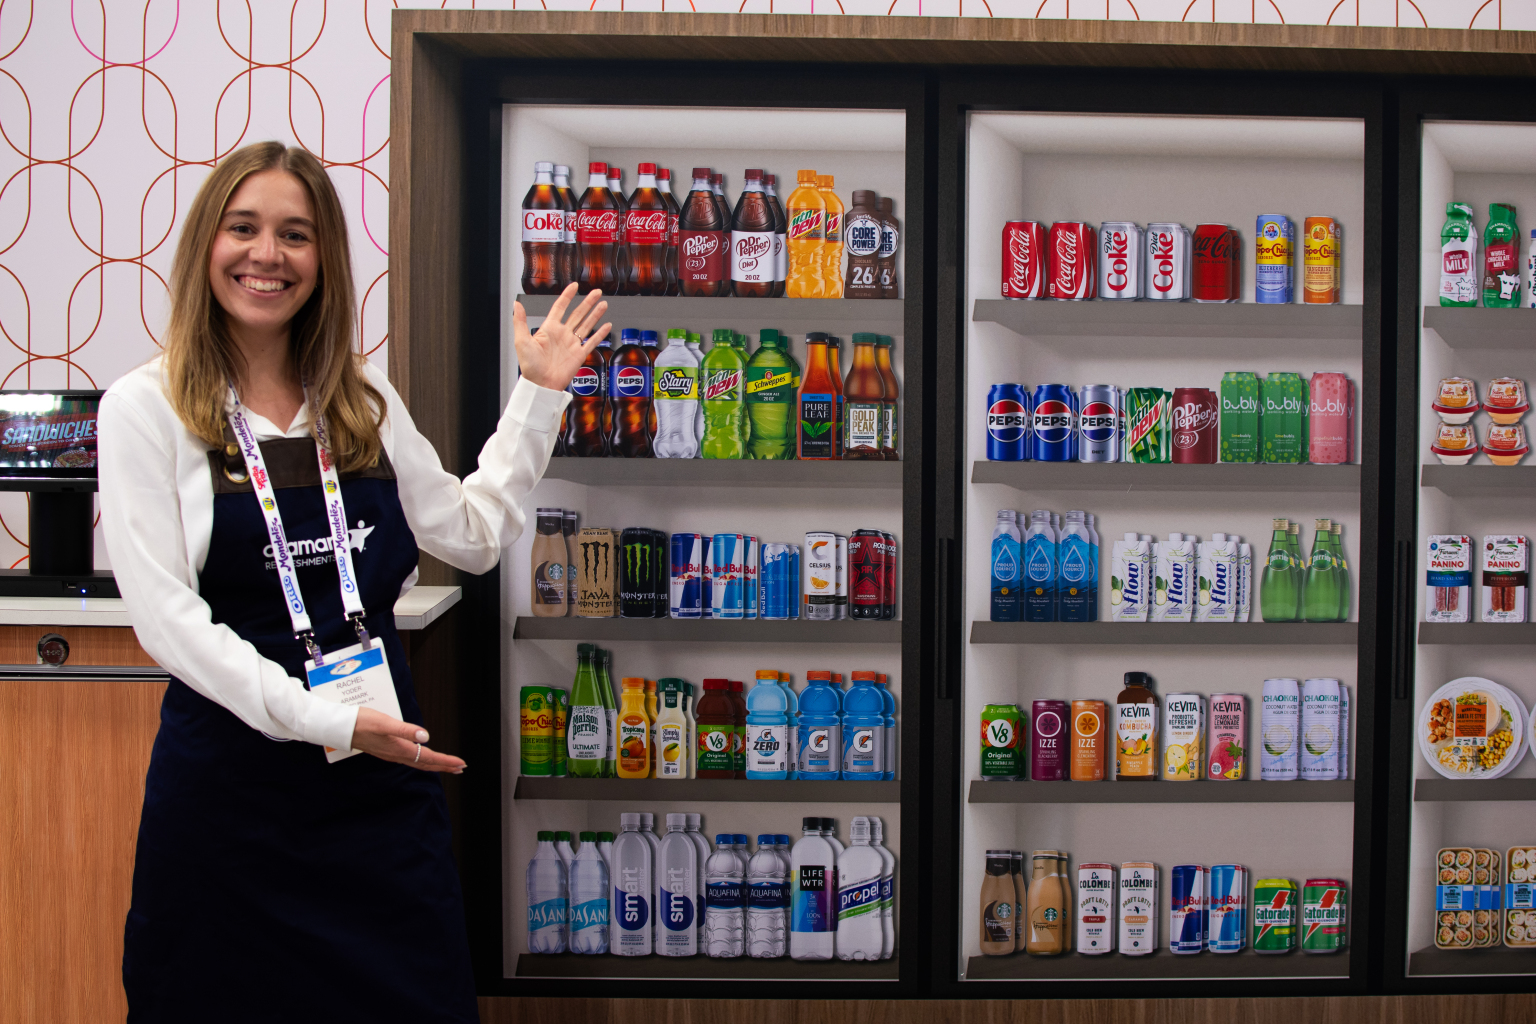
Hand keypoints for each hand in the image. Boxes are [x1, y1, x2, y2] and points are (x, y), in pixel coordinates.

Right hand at [350, 706, 464, 773]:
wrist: (342, 728)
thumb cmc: (362, 722)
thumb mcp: (385, 723)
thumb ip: (406, 730)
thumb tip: (425, 737)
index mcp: (400, 749)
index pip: (428, 757)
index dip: (446, 761)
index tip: (461, 763)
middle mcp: (397, 755)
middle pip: (426, 763)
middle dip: (444, 766)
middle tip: (460, 767)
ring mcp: (392, 754)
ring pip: (418, 762)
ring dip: (434, 764)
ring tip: (448, 765)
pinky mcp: (387, 750)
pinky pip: (410, 759)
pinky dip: (422, 760)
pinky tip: (423, 757)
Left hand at [512, 283, 611, 391]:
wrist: (541, 385)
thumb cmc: (530, 366)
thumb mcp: (521, 341)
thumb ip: (520, 321)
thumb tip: (516, 304)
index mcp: (549, 329)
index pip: (560, 307)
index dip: (567, 296)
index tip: (574, 286)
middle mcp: (562, 335)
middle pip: (578, 313)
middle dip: (587, 302)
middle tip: (596, 292)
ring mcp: (572, 344)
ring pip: (587, 325)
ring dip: (595, 314)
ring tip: (603, 304)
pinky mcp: (579, 355)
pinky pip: (592, 342)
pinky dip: (600, 334)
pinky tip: (607, 326)